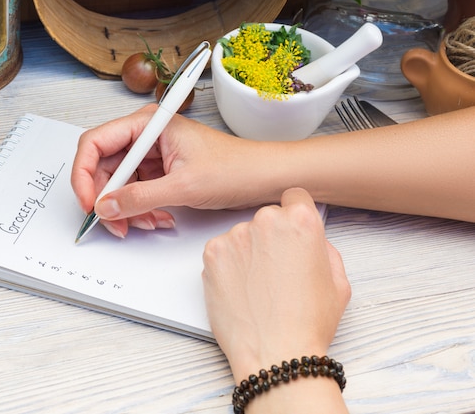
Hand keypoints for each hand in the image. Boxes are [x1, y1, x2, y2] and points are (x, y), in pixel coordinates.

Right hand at [71, 104, 276, 237]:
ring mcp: (152, 155)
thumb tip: (105, 207)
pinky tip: (159, 218)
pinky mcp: (160, 172)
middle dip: (109, 199)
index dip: (85, 175)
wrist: (264, 178)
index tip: (90, 203)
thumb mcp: (183, 186)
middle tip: (116, 224)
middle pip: (104, 168)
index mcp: (148, 124)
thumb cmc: (235, 168)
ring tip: (148, 222)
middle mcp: (146, 137)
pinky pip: (136, 193)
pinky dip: (142, 210)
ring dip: (128, 210)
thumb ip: (139, 198)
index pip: (95, 143)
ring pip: (119, 185)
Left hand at [201, 188, 350, 383]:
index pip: (295, 196)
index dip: (294, 215)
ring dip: (247, 251)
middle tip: (275, 268)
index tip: (290, 229)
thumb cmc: (308, 323)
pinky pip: (221, 249)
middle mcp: (266, 221)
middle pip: (267, 216)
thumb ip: (323, 248)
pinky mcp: (211, 254)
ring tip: (257, 285)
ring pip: (242, 234)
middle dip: (271, 236)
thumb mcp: (338, 281)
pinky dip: (228, 264)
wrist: (274, 354)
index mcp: (301, 221)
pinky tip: (240, 288)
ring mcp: (235, 236)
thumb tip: (310, 239)